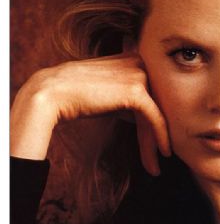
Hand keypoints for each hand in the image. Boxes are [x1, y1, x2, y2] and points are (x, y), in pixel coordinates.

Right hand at [10, 53, 170, 175]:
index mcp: (135, 57)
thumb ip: (130, 98)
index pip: (154, 94)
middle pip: (158, 105)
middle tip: (158, 159)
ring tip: (154, 166)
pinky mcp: (136, 90)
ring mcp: (139, 74)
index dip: (155, 121)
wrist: (52, 93)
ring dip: (154, 143)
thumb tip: (148, 117)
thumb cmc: (78, 96)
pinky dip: (161, 137)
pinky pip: (155, 118)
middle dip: (156, 135)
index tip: (156, 145)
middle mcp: (140, 62)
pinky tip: (163, 153)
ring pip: (157, 114)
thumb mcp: (110, 93)